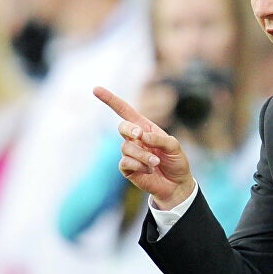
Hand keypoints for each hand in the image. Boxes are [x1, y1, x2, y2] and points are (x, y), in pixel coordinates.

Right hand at [94, 86, 194, 209]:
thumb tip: (141, 136)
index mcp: (145, 128)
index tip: (95, 89)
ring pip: (126, 148)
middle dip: (130, 129)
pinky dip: (139, 165)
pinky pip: (126, 162)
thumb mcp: (174, 146)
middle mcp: (135, 139)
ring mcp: (130, 153)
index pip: (124, 111)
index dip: (110, 100)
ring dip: (143, 155)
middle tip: (140, 135)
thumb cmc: (176, 161)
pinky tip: (150, 170)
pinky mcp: (127, 169)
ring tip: (156, 163)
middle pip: (122, 127)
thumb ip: (158, 139)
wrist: (176, 184)